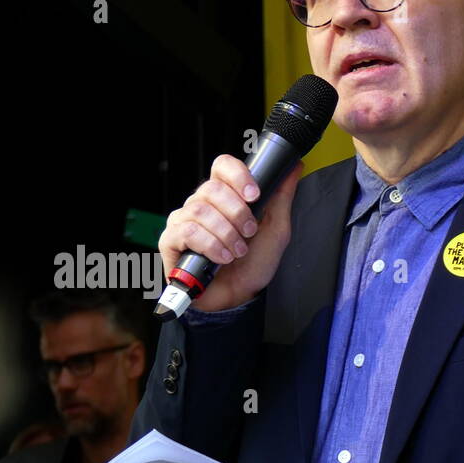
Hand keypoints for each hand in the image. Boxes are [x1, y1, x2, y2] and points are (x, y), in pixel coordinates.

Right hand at [158, 155, 304, 311]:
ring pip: (200, 211)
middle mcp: (200, 204)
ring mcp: (183, 220)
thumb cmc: (253, 264)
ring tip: (237, 251)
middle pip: (212, 188)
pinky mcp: (171, 240)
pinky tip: (222, 258)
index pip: (222, 166)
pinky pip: (187, 231)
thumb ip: (281, 198)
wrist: (240, 296)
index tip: (254, 196)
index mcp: (224, 196)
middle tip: (249, 234)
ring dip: (226, 234)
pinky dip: (210, 245)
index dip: (238, 176)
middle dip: (237, 214)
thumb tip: (293, 168)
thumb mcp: (276, 230)